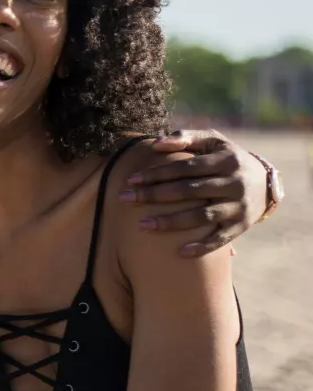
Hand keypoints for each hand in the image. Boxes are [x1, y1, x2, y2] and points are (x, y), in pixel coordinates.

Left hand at [119, 129, 267, 256]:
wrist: (266, 182)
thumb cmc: (227, 158)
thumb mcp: (213, 141)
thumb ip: (185, 138)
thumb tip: (156, 143)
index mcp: (225, 160)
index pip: (185, 167)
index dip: (157, 173)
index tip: (131, 179)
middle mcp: (234, 183)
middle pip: (188, 191)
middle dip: (154, 195)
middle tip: (124, 199)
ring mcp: (239, 207)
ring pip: (201, 217)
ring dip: (171, 222)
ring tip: (142, 225)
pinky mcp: (242, 226)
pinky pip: (221, 239)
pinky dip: (202, 247)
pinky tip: (180, 252)